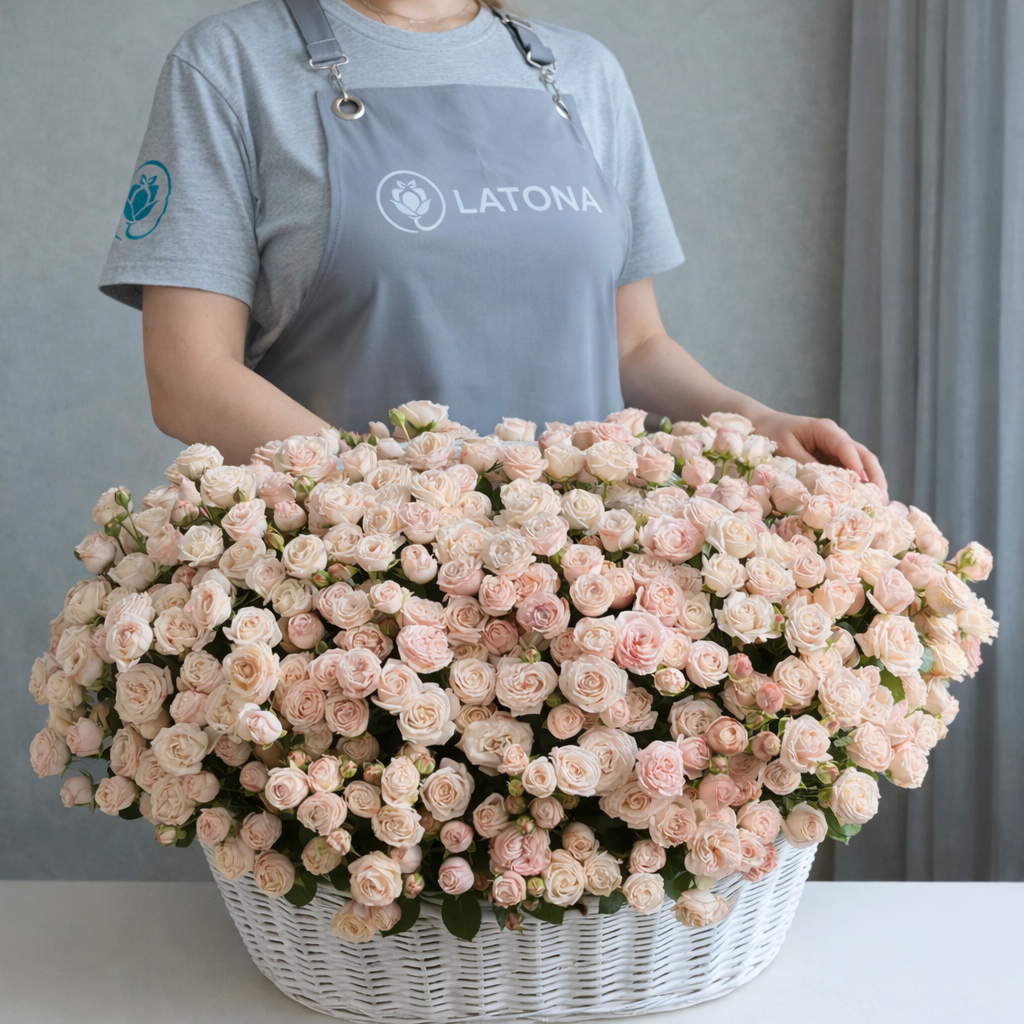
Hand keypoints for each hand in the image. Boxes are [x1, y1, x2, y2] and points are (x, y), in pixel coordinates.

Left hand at [754, 411, 887, 493]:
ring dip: (870, 483)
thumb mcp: (786, 449)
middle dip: (874, 476)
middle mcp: (836, 438)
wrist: (764, 426)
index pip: (846, 446)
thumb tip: (823, 485)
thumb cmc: (772, 434)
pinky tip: (862, 501)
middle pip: (863, 456)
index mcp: (825, 430)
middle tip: (881, 498)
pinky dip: (856, 485)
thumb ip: (804, 465)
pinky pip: (848, 472)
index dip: (855, 464)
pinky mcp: (831, 460)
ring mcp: (836, 450)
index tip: (863, 481)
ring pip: (860, 465)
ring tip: (878, 503)